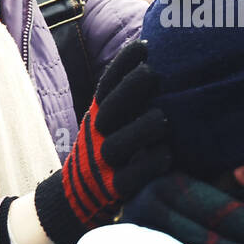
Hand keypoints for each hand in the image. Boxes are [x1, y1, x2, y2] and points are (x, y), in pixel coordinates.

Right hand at [33, 39, 170, 243]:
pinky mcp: (114, 189)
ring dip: (141, 128)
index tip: (143, 45)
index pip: (106, 86)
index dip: (122, 65)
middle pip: (109, 109)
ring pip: (118, 145)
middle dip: (129, 89)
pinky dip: (149, 166)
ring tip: (163, 117)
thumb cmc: (107, 149)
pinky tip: (166, 154)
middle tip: (153, 73)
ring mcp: (103, 163)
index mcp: (97, 115)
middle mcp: (97, 136)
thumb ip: (127, 98)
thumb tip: (157, 59)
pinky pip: (131, 178)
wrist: (76, 198)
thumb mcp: (109, 120)